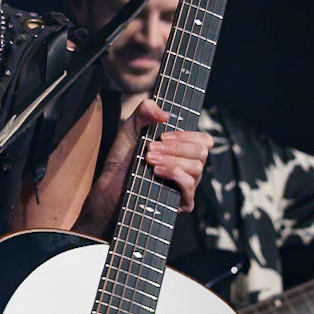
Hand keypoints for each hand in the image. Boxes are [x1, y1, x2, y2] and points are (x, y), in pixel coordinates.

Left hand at [82, 99, 213, 232]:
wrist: (110, 186)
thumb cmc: (123, 159)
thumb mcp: (131, 128)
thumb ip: (145, 111)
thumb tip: (165, 114)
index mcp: (183, 150)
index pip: (203, 140)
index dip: (187, 135)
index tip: (163, 135)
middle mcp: (189, 168)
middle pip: (202, 151)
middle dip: (176, 147)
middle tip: (151, 148)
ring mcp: (187, 186)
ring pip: (196, 167)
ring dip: (172, 160)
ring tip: (150, 160)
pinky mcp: (183, 202)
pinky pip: (190, 185)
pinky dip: (174, 174)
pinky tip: (157, 172)